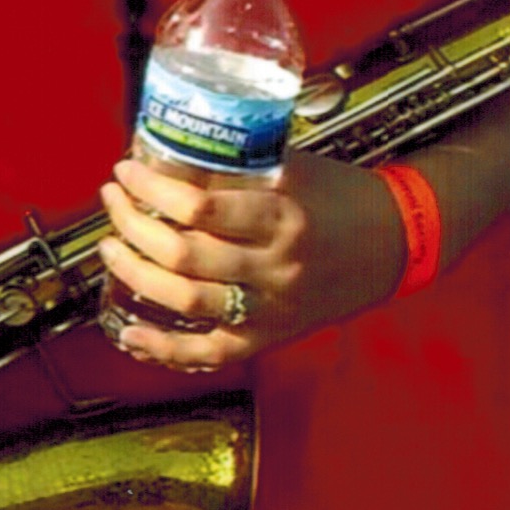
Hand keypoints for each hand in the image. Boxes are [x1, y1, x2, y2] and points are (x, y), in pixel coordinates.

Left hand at [95, 149, 404, 367]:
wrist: (397, 242)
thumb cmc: (340, 194)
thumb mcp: (290, 168)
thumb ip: (235, 170)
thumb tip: (165, 156)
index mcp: (282, 216)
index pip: (201, 208)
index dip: (152, 190)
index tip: (126, 170)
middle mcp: (276, 267)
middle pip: (184, 256)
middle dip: (133, 226)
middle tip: (113, 200)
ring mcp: (273, 308)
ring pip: (186, 302)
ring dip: (136, 274)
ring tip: (111, 247)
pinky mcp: (271, 336)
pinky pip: (210, 352)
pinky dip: (164, 349)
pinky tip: (128, 334)